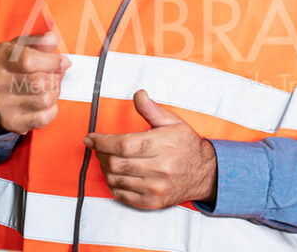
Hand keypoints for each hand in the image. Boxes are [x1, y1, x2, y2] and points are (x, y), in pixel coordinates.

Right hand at [0, 31, 70, 134]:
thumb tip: (52, 39)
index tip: (64, 62)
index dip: (53, 62)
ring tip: (50, 87)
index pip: (29, 61)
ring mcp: (2, 105)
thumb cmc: (9, 67)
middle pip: (40, 83)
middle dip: (55, 78)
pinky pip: (43, 118)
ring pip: (44, 100)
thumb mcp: (18, 47)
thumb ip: (37, 41)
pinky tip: (46, 102)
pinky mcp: (10, 122)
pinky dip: (52, 109)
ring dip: (54, 92)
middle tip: (56, 75)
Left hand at [84, 89, 217, 209]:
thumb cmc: (186, 145)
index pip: (123, 144)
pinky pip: (122, 195)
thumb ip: (151, 109)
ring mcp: (156, 187)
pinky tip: (115, 174)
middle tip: (98, 147)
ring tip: (107, 159)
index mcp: (163, 144)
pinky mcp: (153, 201)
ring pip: (116, 179)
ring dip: (105, 169)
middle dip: (100, 154)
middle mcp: (160, 168)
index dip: (102, 141)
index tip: (91, 138)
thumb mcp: (172, 121)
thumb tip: (139, 95)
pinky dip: (113, 184)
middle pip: (116, 163)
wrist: (204, 173)